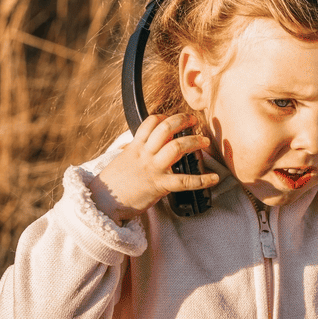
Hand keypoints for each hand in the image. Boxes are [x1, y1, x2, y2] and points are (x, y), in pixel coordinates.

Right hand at [89, 113, 219, 223]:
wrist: (103, 202)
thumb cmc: (112, 183)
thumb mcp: (121, 160)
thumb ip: (131, 151)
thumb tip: (132, 145)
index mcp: (135, 147)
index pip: (150, 123)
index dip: (164, 117)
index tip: (172, 118)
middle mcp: (145, 154)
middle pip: (166, 129)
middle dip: (182, 121)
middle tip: (193, 121)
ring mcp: (153, 168)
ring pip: (176, 148)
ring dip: (194, 141)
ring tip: (204, 141)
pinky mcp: (159, 185)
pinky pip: (184, 181)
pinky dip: (202, 180)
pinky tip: (214, 178)